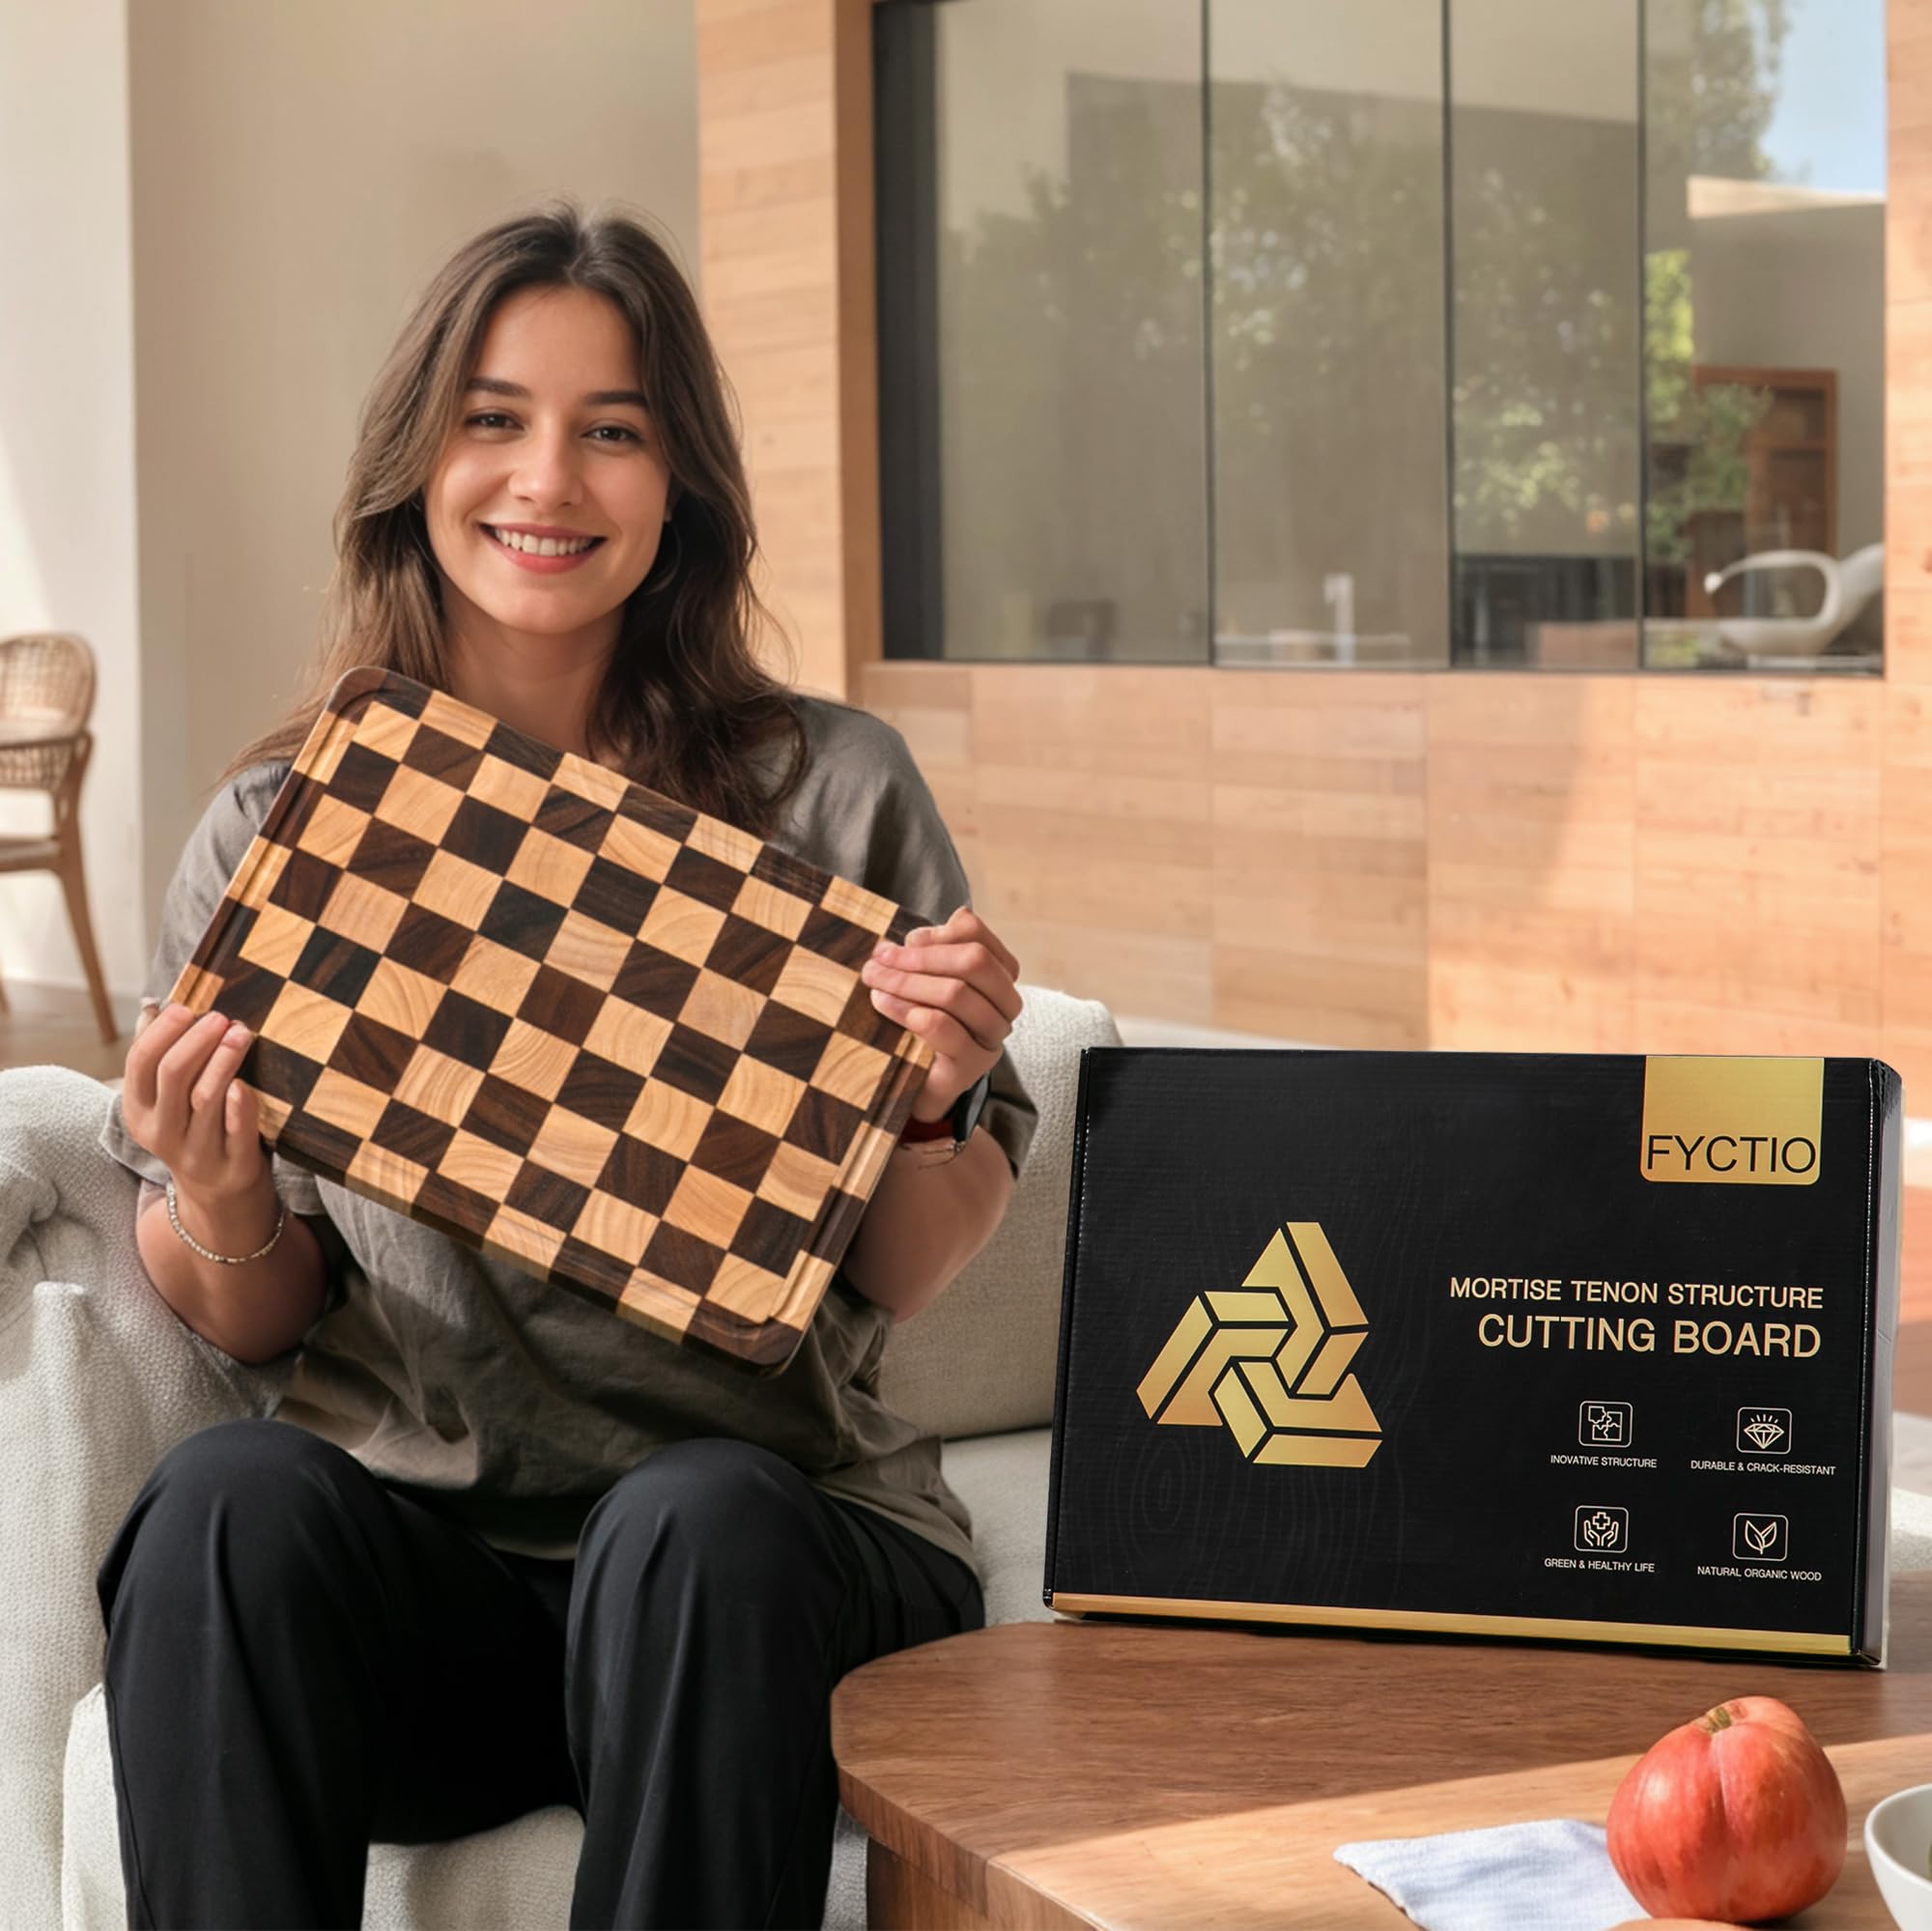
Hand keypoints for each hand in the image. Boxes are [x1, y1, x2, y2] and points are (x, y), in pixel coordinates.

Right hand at [121, 1002, 267, 1201]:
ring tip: (240, 1033)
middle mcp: (162, 1132)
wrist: (217, 1195)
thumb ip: (161, 1059)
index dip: (164, 1031)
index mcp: (139, 1110)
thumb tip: (156, 1006)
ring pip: (204, 1099)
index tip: (188, 1007)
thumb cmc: (195, 1129)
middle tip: (221, 1017)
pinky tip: (246, 1083)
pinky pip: (236, 1131)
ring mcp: (196, 1151)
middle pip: (172, 1075)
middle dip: (197, 1040)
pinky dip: (240, 1106)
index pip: (140, 1063)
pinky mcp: (233, 1165)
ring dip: (223, 1060)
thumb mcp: (166, 1101)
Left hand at [861, 907, 1021, 1121]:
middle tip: (879, 959)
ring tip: (874, 982)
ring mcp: (992, 1036)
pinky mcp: (972, 1065)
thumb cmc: (922, 1023)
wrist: (920, 1084)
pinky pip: (943, 1028)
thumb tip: (911, 938)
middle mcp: (1005, 1004)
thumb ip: (926, 955)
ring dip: (908, 982)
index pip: (976, 936)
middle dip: (921, 957)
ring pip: (957, 993)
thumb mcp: (924, 981)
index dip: (938, 932)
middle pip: (974, 961)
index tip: (906, 941)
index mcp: (998, 975)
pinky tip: (883, 1005)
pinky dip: (908, 1010)